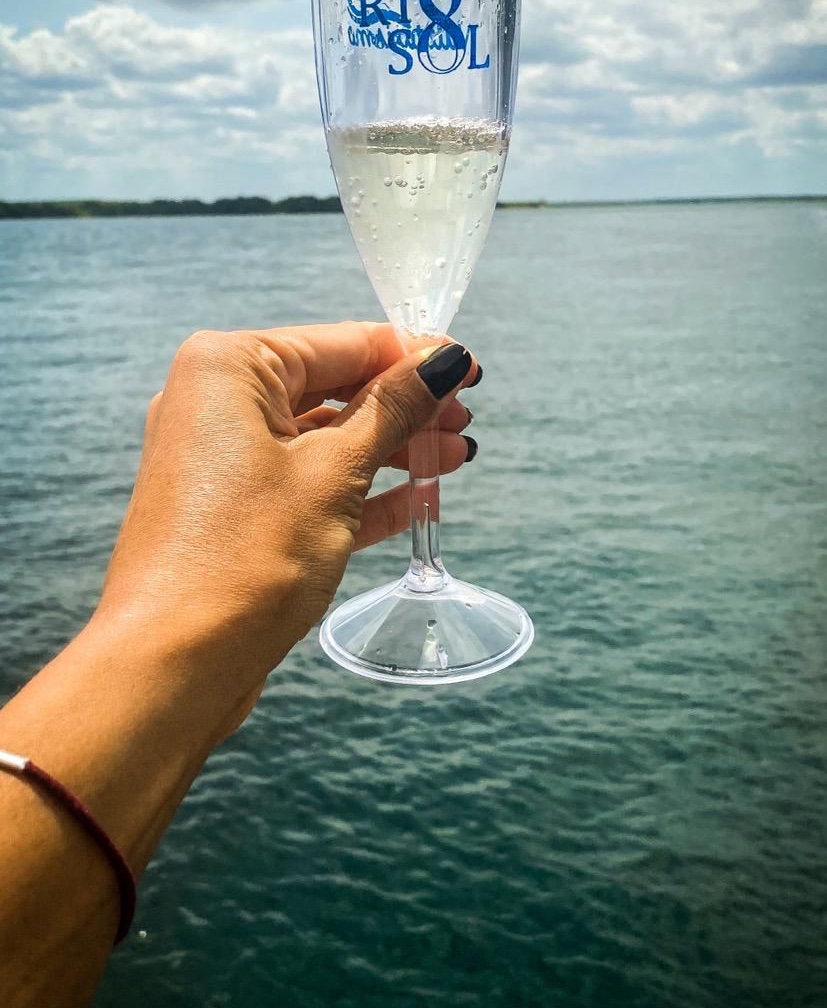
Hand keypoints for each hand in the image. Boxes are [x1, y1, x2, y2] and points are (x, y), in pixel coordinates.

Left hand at [97, 321, 478, 735]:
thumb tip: (444, 361)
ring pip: (322, 439)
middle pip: (331, 387)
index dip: (412, 354)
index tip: (471, 367)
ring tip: (453, 457)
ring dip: (389, 448)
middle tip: (464, 419)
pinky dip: (359, 489)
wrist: (174, 663)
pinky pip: (306, 484)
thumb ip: (394, 410)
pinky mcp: (232, 512)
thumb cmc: (247, 555)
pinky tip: (416, 497)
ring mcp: (220, 461)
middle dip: (403, 405)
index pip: (341, 343)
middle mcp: (214, 403)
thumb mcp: (336, 472)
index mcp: (228, 368)